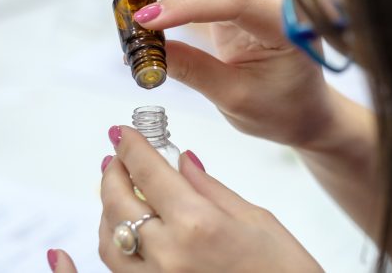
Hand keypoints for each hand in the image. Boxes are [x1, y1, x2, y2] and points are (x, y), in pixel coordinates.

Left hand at [94, 126, 320, 271]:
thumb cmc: (284, 270)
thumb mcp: (254, 218)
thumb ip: (209, 188)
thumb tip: (183, 160)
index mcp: (198, 224)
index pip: (149, 173)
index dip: (131, 147)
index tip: (121, 133)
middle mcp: (169, 254)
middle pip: (118, 203)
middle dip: (113, 173)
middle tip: (117, 157)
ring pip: (109, 239)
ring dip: (108, 209)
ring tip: (119, 190)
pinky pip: (118, 268)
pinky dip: (114, 242)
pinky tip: (124, 228)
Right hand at [134, 0, 336, 145]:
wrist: (303, 111)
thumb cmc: (282, 109)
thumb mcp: (234, 97)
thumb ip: (193, 70)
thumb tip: (148, 51)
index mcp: (285, 26)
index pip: (235, 2)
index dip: (187, 6)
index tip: (148, 19)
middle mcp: (272, 5)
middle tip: (132, 15)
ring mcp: (253, 4)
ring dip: (171, 1)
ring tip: (137, 19)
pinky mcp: (237, 7)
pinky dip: (175, 5)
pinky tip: (152, 17)